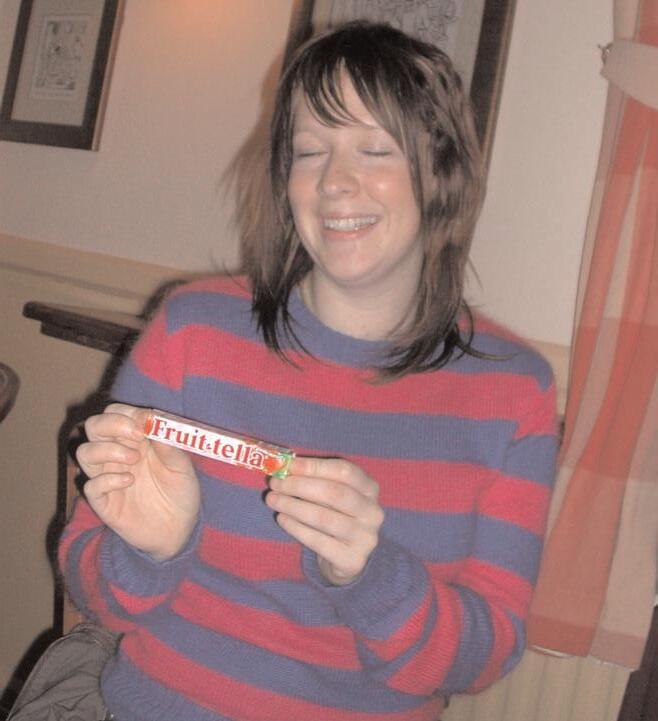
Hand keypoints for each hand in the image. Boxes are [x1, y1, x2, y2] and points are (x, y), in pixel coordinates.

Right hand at [76, 403, 199, 560]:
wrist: (181, 528)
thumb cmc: (181, 491)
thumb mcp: (182, 465)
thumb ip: (168, 442)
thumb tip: (153, 419)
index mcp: (136, 440)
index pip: (115, 413)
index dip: (126, 413)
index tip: (145, 423)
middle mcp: (117, 455)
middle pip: (94, 426)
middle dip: (111, 425)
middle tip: (137, 436)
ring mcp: (108, 477)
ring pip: (84, 452)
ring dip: (107, 451)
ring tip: (134, 461)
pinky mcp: (104, 502)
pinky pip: (90, 486)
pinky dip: (107, 480)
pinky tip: (129, 482)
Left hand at [266, 457, 383, 584]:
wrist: (347, 558)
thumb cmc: (335, 516)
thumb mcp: (332, 495)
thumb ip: (315, 479)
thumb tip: (284, 466)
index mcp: (370, 488)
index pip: (344, 471)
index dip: (315, 467)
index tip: (288, 465)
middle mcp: (372, 511)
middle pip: (334, 493)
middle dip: (300, 486)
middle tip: (275, 483)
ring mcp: (365, 537)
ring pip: (324, 518)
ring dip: (293, 506)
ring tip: (272, 500)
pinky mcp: (352, 559)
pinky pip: (318, 541)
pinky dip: (295, 528)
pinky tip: (281, 519)